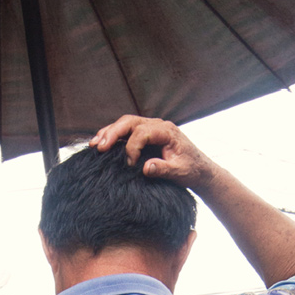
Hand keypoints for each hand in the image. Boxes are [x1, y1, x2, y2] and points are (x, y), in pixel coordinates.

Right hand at [92, 115, 213, 188]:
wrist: (200, 169)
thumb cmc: (191, 170)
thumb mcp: (180, 173)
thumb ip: (164, 169)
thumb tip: (145, 168)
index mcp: (167, 131)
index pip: (143, 132)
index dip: (132, 147)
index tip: (130, 164)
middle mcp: (158, 125)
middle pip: (130, 122)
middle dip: (113, 133)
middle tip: (99, 147)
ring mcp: (152, 128)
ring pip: (126, 123)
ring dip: (109, 132)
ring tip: (94, 144)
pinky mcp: (146, 134)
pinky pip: (127, 130)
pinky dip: (113, 135)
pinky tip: (101, 143)